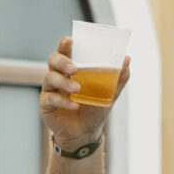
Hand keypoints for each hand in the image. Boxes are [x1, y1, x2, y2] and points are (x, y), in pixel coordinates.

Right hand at [38, 35, 122, 153]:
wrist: (86, 134)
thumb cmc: (95, 110)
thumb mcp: (110, 93)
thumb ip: (118, 77)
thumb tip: (127, 58)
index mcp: (71, 69)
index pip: (65, 52)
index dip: (64, 44)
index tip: (70, 40)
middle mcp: (58, 76)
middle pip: (53, 61)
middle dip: (62, 62)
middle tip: (74, 69)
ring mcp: (50, 90)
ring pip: (50, 78)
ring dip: (64, 82)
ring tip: (77, 89)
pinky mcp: (46, 105)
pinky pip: (51, 98)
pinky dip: (63, 101)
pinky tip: (75, 106)